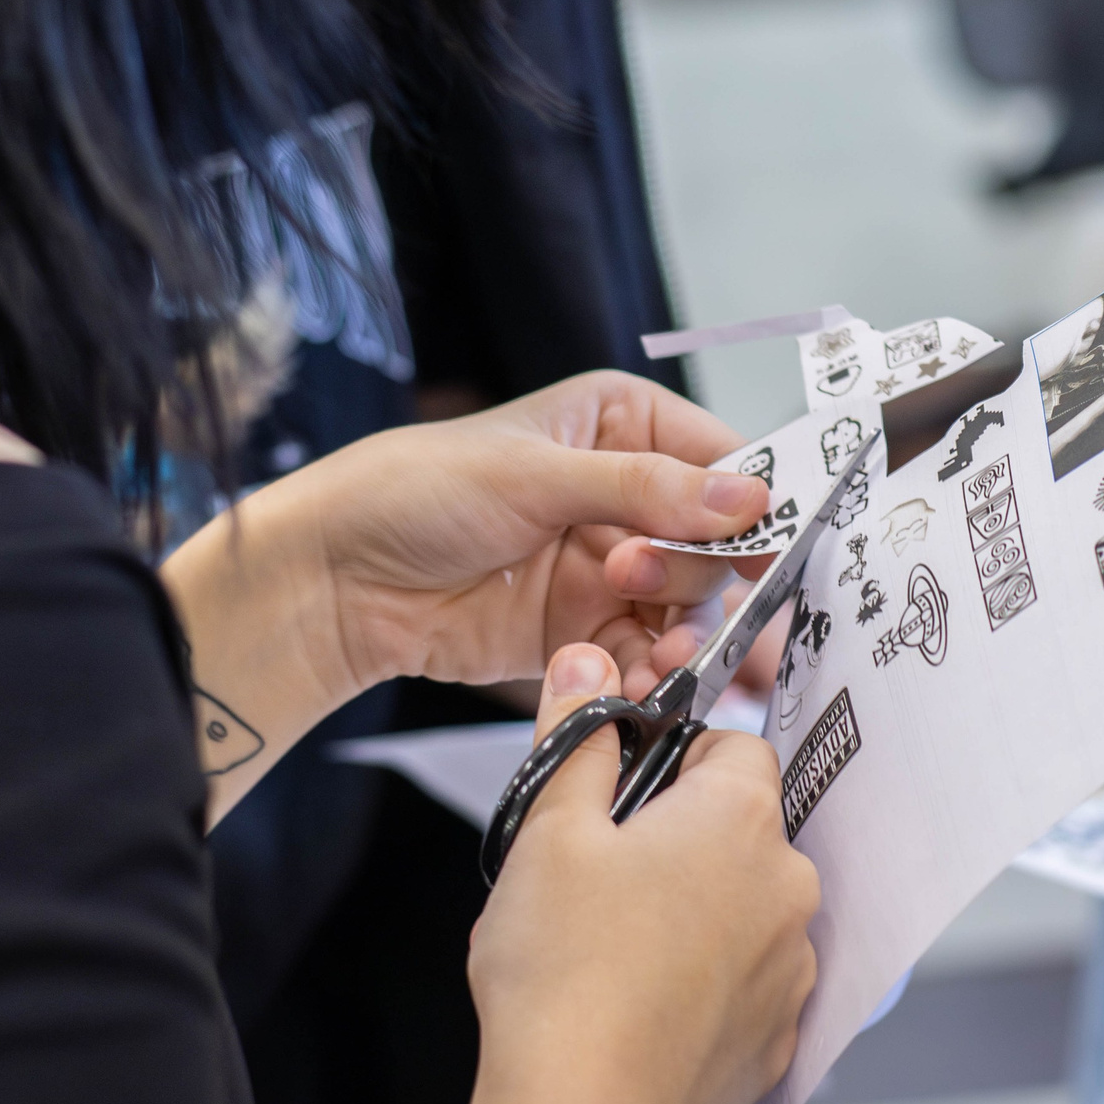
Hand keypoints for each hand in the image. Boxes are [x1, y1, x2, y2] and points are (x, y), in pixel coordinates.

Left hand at [161, 372, 770, 823]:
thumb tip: (750, 498)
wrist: (335, 579)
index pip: (723, 458)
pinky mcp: (585, 628)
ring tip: (654, 649)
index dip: (753, 502)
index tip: (768, 542)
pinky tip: (634, 680)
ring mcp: (609, 565)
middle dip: (699, 571)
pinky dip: (649, 670)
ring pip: (690, 605)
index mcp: (622, 423)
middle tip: (641, 582)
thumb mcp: (536, 475)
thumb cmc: (417, 491)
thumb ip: (648, 491)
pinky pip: (646, 651)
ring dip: (682, 631)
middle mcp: (628, 492)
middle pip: (717, 541)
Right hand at [441, 644, 819, 1103]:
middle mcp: (788, 885)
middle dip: (682, 839)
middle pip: (743, 829)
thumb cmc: (561, 971)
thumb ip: (576, 740)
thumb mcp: (548, 833)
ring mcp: (792, 967)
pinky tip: (643, 1007)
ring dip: (698, 912)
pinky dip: (707, 985)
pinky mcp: (780, 1037)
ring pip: (747, 908)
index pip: (735, 745)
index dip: (675, 758)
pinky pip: (748, 983)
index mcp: (739, 818)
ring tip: (615, 951)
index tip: (623, 791)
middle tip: (603, 876)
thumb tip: (585, 664)